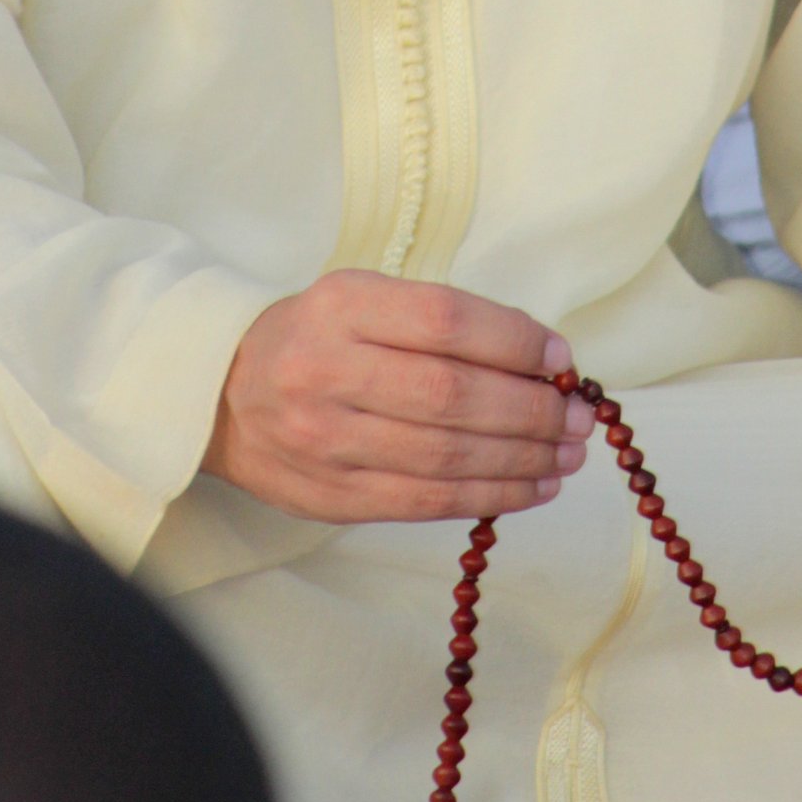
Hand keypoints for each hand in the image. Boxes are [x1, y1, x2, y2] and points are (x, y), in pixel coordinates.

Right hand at [204, 270, 594, 523]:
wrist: (224, 396)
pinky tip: (532, 487)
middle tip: (577, 417)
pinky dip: (490, 496)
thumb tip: (542, 363)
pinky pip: (426, 501)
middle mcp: (327, 371)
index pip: (444, 320)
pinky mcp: (333, 497)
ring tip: (568, 454)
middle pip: (451, 395)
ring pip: (445, 456)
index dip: (514, 341)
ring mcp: (326, 441)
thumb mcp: (364, 300)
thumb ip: (441, 322)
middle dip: (530, 410)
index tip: (560, 359)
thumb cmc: (318, 339)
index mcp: (341, 306)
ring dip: (523, 459)